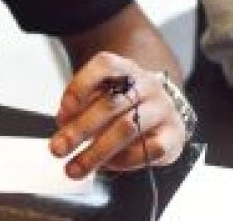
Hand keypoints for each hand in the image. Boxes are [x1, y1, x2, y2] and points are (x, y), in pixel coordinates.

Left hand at [48, 52, 184, 178]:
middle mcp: (145, 84)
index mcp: (124, 68)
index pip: (104, 65)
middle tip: (58, 149)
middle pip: (110, 104)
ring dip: (96, 152)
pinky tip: (108, 164)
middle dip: (79, 130)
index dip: (81, 86)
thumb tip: (65, 124)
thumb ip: (81, 107)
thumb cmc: (124, 104)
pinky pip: (147, 150)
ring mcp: (162, 107)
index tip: (62, 112)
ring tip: (76, 167)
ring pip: (127, 128)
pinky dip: (123, 160)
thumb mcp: (100, 96)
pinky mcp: (174, 133)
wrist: (161, 111)